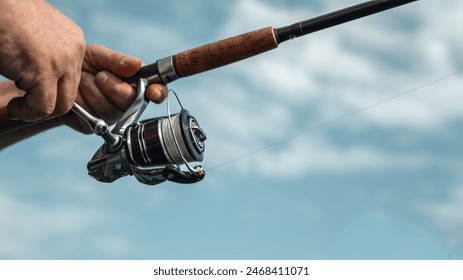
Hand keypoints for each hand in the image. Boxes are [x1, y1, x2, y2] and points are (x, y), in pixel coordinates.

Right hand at [0, 0, 85, 121]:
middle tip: (25, 106)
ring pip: (62, 105)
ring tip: (18, 107)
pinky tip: (14, 107)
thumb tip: (47, 80)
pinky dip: (27, 113)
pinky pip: (43, 107)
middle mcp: (74, 51)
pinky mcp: (43, 70)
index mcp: (74, 42)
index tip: (32, 96)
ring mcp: (62, 61)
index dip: (53, 93)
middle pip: (72, 94)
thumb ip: (50, 54)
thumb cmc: (7, 17)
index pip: (74, 81)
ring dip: (38, 112)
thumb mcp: (38, 35)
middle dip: (48, 106)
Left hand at [61, 45, 167, 133]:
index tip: (152, 91)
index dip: (157, 92)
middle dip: (114, 86)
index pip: (156, 89)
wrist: (52, 77)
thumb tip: (136, 65)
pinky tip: (77, 96)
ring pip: (109, 109)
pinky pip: (93, 117)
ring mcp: (111, 116)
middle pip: (131, 101)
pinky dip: (81, 102)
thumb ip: (117, 60)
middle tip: (100, 75)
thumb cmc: (79, 63)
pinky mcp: (94, 126)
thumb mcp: (98, 54)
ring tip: (84, 81)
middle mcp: (127, 102)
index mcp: (134, 83)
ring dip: (93, 91)